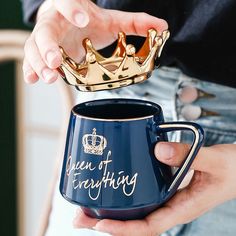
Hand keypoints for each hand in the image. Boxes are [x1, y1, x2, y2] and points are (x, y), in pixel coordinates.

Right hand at [23, 0, 167, 83]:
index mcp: (70, 9)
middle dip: (49, 46)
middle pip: (45, 31)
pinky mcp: (42, 53)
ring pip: (34, 48)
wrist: (71, 22)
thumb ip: (135, 24)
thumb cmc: (87, 21)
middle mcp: (54, 23)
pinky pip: (31, 60)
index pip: (66, 3)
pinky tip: (34, 79)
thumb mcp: (111, 21)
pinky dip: (31, 70)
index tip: (81, 19)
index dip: (71, 9)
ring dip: (39, 63)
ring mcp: (46, 39)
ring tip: (50, 77)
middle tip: (57, 60)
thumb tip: (161, 26)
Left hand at [73, 142, 235, 235]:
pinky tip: (111, 192)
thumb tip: (158, 150)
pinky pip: (142, 197)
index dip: (124, 229)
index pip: (149, 226)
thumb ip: (188, 154)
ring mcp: (166, 197)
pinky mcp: (165, 187)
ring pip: (135, 211)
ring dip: (110, 211)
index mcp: (182, 206)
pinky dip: (124, 198)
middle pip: (135, 222)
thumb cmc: (230, 169)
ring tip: (86, 208)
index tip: (100, 225)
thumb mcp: (213, 160)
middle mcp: (170, 205)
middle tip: (80, 218)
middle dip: (106, 223)